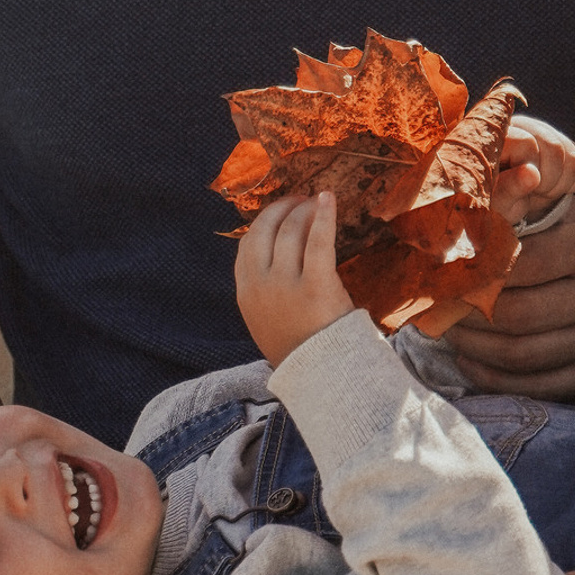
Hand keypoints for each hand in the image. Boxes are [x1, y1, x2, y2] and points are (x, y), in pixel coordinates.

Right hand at [236, 192, 354, 367]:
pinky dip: (323, 215)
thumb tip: (275, 251)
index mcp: (246, 292)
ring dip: (304, 210)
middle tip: (301, 200)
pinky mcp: (315, 286)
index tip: (282, 211)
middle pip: (267, 230)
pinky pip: (317, 241)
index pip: (248, 243)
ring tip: (318, 203)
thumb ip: (263, 288)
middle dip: (284, 209)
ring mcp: (285, 286)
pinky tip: (328, 198)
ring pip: (292, 231)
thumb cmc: (299, 347)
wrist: (319, 376)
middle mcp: (260, 285)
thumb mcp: (265, 318)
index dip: (265, 221)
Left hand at [444, 200, 574, 398]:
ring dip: (475, 347)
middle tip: (437, 305)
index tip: (442, 270)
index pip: (522, 263)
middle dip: (466, 313)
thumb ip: (523, 213)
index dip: (473, 270)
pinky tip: (472, 360)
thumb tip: (461, 224)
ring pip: (524, 355)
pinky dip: (497, 378)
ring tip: (448, 331)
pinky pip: (541, 385)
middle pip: (518, 315)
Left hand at [493, 116, 574, 226]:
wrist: (507, 203)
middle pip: (554, 147)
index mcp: (496, 135)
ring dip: (560, 184)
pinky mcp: (563, 141)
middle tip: (532, 193)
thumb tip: (531, 173)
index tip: (521, 188)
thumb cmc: (493, 202)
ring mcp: (543, 131)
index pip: (527, 142)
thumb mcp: (495, 202)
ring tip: (538, 191)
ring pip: (572, 156)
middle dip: (548, 180)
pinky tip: (552, 187)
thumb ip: (508, 188)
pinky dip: (573, 183)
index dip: (530, 169)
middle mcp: (520, 126)